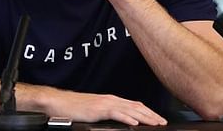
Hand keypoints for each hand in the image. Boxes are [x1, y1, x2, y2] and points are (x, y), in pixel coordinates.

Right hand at [47, 90, 166, 125]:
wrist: (59, 102)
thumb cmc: (75, 108)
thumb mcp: (95, 111)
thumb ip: (108, 113)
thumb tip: (121, 119)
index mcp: (111, 100)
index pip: (135, 105)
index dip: (148, 112)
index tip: (158, 119)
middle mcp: (111, 100)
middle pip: (136, 106)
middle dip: (151, 115)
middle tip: (163, 122)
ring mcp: (105, 103)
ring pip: (130, 109)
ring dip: (145, 117)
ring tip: (155, 123)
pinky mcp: (98, 110)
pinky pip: (115, 113)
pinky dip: (127, 117)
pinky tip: (135, 122)